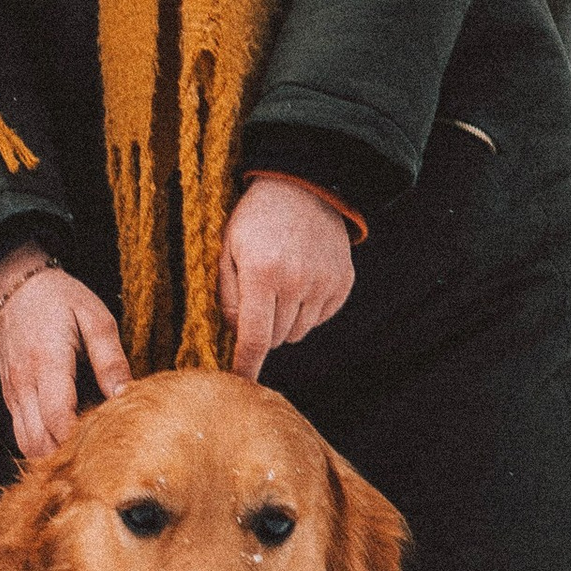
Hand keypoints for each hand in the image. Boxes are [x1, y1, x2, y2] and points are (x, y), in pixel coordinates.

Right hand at [0, 246, 131, 460]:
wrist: (15, 287)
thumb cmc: (59, 298)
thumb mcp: (96, 318)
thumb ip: (110, 359)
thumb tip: (124, 395)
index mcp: (47, 363)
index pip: (56, 418)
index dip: (79, 441)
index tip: (107, 448)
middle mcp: (23, 384)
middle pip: (39, 442)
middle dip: (68, 457)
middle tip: (101, 457)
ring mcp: (12, 393)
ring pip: (27, 444)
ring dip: (53, 455)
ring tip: (85, 454)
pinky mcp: (10, 397)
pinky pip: (22, 434)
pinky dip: (42, 445)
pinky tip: (66, 442)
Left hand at [218, 176, 354, 379]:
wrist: (304, 188)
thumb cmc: (256, 219)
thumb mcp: (227, 249)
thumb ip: (228, 295)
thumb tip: (238, 334)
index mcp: (262, 273)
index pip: (254, 337)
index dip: (246, 364)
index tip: (240, 382)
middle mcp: (296, 282)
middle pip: (275, 338)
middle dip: (261, 331)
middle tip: (256, 301)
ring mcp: (323, 283)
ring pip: (298, 332)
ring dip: (284, 322)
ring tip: (278, 288)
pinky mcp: (342, 283)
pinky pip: (320, 319)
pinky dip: (306, 312)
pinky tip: (299, 284)